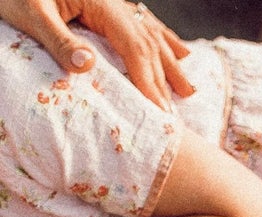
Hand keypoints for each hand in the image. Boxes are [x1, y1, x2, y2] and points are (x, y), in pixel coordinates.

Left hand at [0, 0, 192, 109]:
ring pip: (152, 35)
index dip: (148, 80)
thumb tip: (89, 66)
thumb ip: (59, 40)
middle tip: (172, 118)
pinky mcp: (107, 5)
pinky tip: (180, 52)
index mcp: (99, 1)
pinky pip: (145, 24)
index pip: (132, 46)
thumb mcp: (31, 14)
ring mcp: (112, 2)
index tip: (159, 111)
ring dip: (171, 64)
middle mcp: (112, 1)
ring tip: (188, 92)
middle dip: (163, 81)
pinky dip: (164, 40)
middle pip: (147, 44)